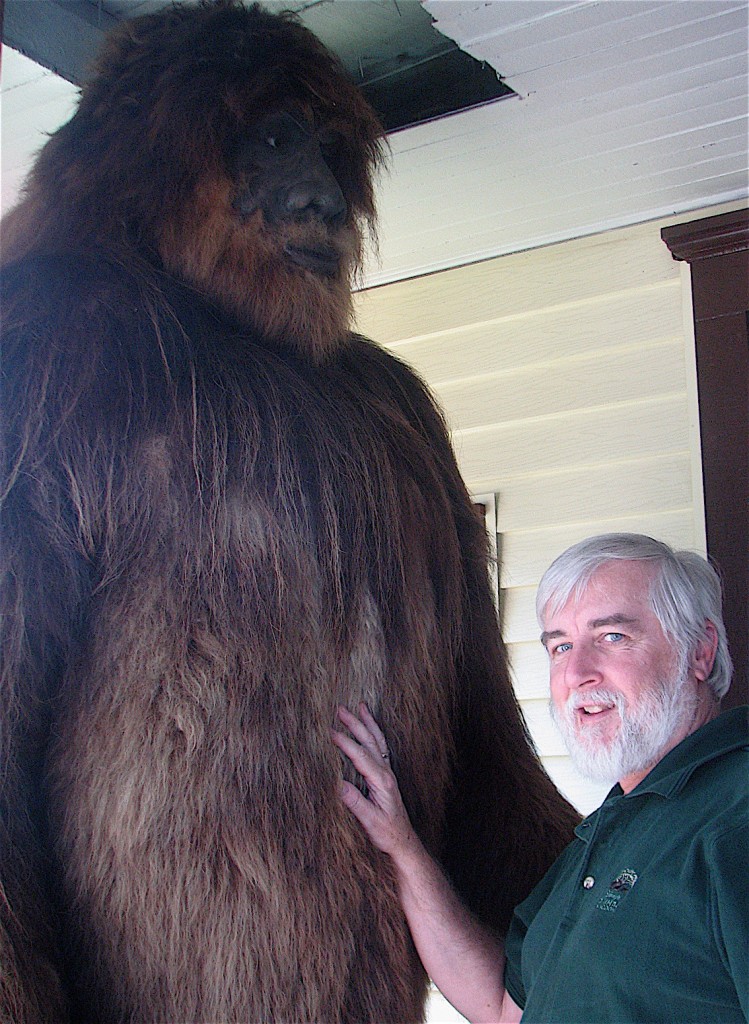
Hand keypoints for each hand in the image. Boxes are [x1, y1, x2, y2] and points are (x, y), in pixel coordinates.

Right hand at [332, 703, 419, 859]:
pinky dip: (373, 733)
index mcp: (382, 781)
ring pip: (377, 741)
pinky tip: (368, 728)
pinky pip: (379, 748)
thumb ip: (355, 803)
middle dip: (356, 723)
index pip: (362, 756)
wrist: (403, 841)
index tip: (331, 732)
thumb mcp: (370, 821)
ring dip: (367, 723)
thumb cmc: (387, 833)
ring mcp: (387, 772)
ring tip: (360, 706)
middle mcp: (386, 772)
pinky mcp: (385, 775)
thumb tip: (339, 785)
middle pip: (370, 741)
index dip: (346, 743)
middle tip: (341, 709)